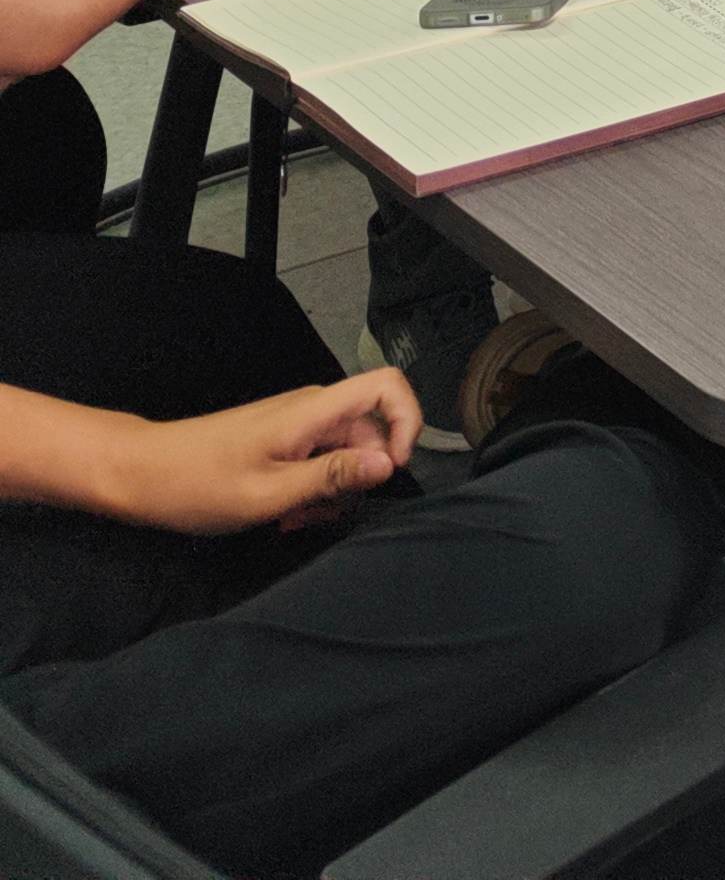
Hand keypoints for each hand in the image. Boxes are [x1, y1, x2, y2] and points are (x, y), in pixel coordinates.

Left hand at [98, 371, 415, 531]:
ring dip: (331, 490)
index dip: (407, 422)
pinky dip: (311, 489)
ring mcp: (296, 424)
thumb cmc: (196, 484)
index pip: (388, 385)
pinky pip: (319, 459)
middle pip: (371, 431)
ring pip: (345, 452)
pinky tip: (283, 513)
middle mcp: (312, 409)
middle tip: (320, 515)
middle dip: (358, 478)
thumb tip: (389, 465)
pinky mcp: (282, 440)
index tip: (389, 472)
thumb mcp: (268, 493)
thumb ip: (331, 476)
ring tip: (293, 519)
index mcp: (313, 411)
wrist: (138, 474)